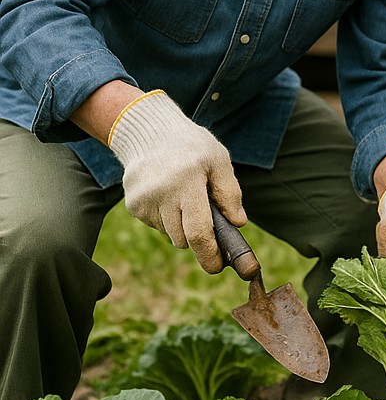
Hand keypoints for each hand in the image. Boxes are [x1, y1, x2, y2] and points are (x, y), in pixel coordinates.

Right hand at [107, 90, 243, 273]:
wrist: (149, 132)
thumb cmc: (192, 146)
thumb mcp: (218, 159)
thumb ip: (230, 191)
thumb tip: (238, 223)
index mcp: (188, 181)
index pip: (198, 230)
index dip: (209, 254)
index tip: (218, 267)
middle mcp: (162, 193)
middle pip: (184, 238)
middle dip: (200, 238)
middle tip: (209, 221)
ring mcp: (144, 201)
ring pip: (171, 233)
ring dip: (183, 225)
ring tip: (186, 197)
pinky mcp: (133, 206)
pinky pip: (158, 225)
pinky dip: (168, 217)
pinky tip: (169, 193)